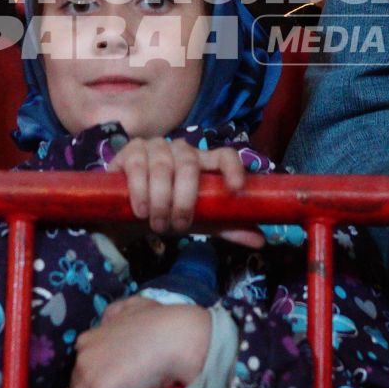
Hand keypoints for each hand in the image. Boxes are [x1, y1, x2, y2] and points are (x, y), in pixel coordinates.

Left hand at [66, 295, 210, 387]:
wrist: (175, 339)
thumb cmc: (161, 323)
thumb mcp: (133, 307)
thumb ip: (117, 313)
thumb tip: (110, 319)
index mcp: (89, 339)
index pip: (80, 365)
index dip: (88, 377)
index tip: (96, 385)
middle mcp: (83, 357)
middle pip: (75, 384)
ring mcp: (89, 378)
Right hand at [111, 138, 261, 246]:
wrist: (128, 211)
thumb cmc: (169, 211)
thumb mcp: (199, 221)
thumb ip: (226, 227)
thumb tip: (260, 241)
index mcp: (203, 163)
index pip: (224, 155)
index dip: (232, 168)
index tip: (236, 188)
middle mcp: (182, 150)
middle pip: (190, 166)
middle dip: (184, 200)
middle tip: (177, 226)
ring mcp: (156, 146)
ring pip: (163, 167)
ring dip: (161, 200)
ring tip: (157, 224)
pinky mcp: (131, 150)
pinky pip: (138, 166)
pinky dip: (140, 190)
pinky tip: (140, 209)